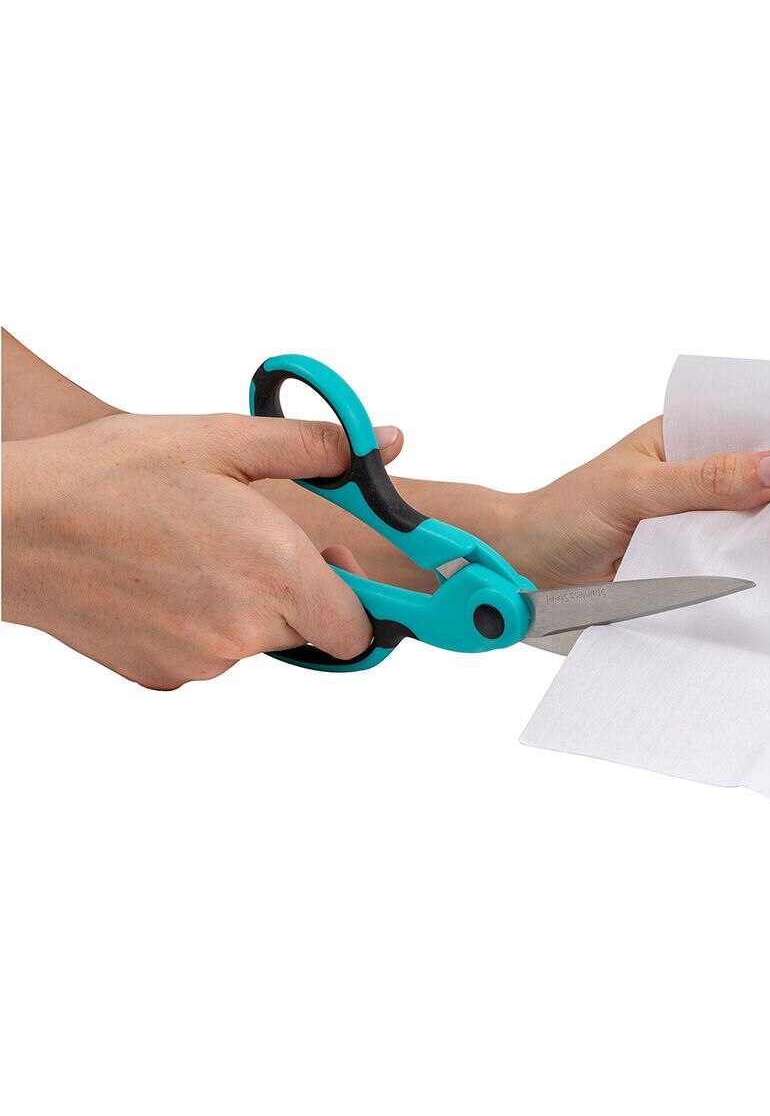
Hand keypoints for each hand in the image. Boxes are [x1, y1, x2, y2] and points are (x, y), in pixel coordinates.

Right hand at [2, 412, 400, 688]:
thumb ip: (317, 447)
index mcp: (273, 572)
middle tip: (252, 537)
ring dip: (243, 605)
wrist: (8, 528)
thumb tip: (386, 443)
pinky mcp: (158, 676)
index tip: (335, 560)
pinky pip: (204, 655)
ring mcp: (198, 662)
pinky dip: (196, 623)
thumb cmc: (108, 476)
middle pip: (308, 632)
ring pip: (254, 642)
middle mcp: (242, 631)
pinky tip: (159, 577)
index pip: (358, 630)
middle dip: (297, 591)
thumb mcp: (220, 438)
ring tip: (191, 546)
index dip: (357, 598)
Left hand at [494, 418, 769, 588]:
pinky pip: (726, 563)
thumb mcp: (641, 490)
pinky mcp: (687, 563)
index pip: (748, 427)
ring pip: (746, 525)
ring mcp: (693, 522)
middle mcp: (694, 477)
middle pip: (756, 480)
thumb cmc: (569, 513)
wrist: (526, 568)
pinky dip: (746, 570)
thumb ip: (708, 481)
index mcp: (682, 438)